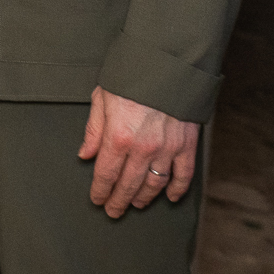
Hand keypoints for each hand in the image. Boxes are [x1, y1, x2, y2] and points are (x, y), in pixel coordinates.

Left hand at [79, 85, 198, 216]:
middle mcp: (144, 147)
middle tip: (113, 210)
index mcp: (118, 136)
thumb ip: (94, 130)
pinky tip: (170, 197)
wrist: (167, 63)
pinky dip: (177, 189)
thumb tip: (86, 154)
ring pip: (155, 184)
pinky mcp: (187, 145)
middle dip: (119, 200)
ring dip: (144, 197)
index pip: (106, 174)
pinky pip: (184, 175)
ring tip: (136, 204)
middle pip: (129, 184)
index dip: (100, 190)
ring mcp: (168, 148)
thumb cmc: (131, 77)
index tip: (97, 200)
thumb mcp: (102, 98)